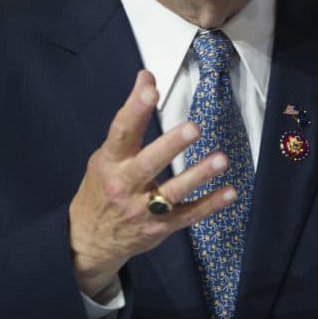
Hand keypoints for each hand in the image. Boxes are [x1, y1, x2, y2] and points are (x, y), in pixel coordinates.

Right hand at [68, 70, 236, 297]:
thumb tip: (147, 78)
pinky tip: (229, 192)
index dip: (135, 109)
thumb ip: (130, 120)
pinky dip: (210, 205)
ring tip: (221, 159)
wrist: (88, 240)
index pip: (122, 132)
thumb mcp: (106, 154)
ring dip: (198, 176)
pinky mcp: (160, 228)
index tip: (150, 88)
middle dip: (171, 146)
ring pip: (172, 193)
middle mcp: (124, 186)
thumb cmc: (101, 188)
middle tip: (193, 128)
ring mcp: (142, 210)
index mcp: (110, 162)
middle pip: (148, 164)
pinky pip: (188, 215)